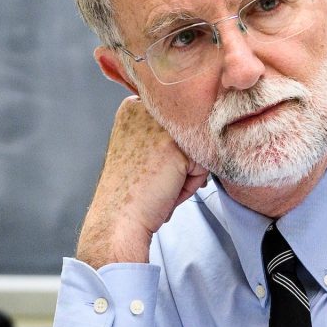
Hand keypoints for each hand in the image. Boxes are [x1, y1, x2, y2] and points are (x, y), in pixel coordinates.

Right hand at [76, 95, 208, 266]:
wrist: (119, 219)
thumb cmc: (132, 193)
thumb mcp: (142, 148)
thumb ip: (165, 131)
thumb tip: (207, 131)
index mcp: (133, 107)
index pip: (177, 123)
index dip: (170, 152)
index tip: (149, 167)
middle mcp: (143, 108)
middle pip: (189, 133)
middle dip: (181, 160)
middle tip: (154, 178)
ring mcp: (157, 124)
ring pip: (198, 146)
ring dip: (187, 172)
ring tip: (160, 184)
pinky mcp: (173, 144)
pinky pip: (203, 163)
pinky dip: (192, 183)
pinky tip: (167, 189)